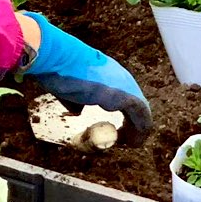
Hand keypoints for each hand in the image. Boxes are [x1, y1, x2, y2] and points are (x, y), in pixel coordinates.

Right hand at [18, 12, 150, 135]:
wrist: (60, 58)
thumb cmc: (58, 69)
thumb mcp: (68, 86)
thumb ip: (76, 99)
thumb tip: (78, 111)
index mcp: (107, 72)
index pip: (121, 93)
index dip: (120, 111)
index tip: (114, 126)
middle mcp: (120, 77)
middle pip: (133, 103)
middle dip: (130, 121)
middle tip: (122, 137)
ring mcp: (126, 85)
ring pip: (140, 111)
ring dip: (136, 128)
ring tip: (130, 142)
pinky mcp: (127, 96)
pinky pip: (142, 117)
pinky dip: (140, 131)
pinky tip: (134, 142)